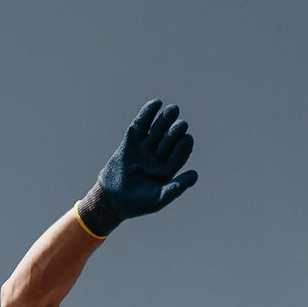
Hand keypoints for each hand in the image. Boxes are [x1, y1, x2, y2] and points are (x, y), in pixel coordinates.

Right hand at [94, 99, 198, 223]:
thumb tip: (196, 175)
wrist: (111, 200)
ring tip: (173, 110)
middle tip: (181, 125)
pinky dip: (148, 113)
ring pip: (158, 129)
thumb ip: (176, 188)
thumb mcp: (159, 199)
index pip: (180, 153)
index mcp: (168, 169)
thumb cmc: (137, 203)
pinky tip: (156, 103)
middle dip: (176, 130)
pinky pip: (141, 124)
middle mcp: (158, 156)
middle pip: (171, 138)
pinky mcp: (131, 141)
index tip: (186, 139)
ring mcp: (145, 147)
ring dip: (166, 118)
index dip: (185, 145)